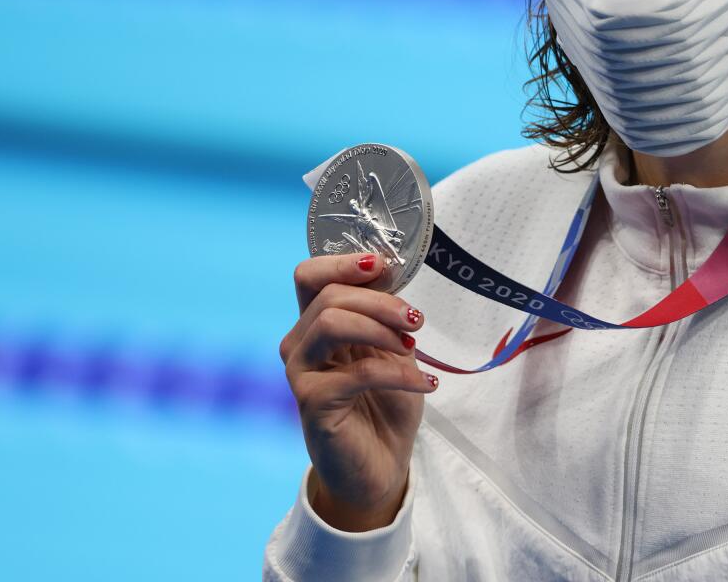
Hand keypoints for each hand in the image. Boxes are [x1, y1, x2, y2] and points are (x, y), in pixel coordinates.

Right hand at [280, 252, 436, 530]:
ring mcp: (301, 373)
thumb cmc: (386, 404)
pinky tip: (426, 384)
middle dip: (381, 302)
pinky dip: (399, 373)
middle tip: (416, 321)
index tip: (382, 265)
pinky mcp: (313, 403)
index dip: (342, 262)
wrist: (382, 465)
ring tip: (414, 349)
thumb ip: (384, 314)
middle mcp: (300, 344)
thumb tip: (389, 268)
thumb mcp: (392, 349)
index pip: (310, 276)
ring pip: (331, 323)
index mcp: (317, 324)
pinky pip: (357, 371)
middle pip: (330, 296)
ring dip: (381, 329)